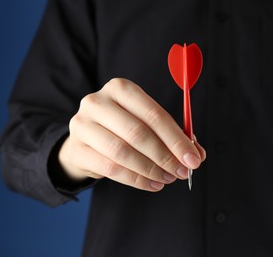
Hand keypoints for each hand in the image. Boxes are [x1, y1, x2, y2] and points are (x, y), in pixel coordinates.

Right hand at [58, 78, 205, 191]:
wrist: (85, 140)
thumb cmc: (122, 128)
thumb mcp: (146, 123)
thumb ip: (172, 136)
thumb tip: (196, 155)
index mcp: (120, 88)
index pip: (154, 114)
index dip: (176, 139)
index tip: (193, 159)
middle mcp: (97, 102)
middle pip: (138, 133)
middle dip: (165, 156)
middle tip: (181, 172)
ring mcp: (82, 125)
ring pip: (122, 152)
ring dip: (151, 169)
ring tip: (167, 179)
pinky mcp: (76, 148)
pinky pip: (111, 169)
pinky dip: (136, 179)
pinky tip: (152, 184)